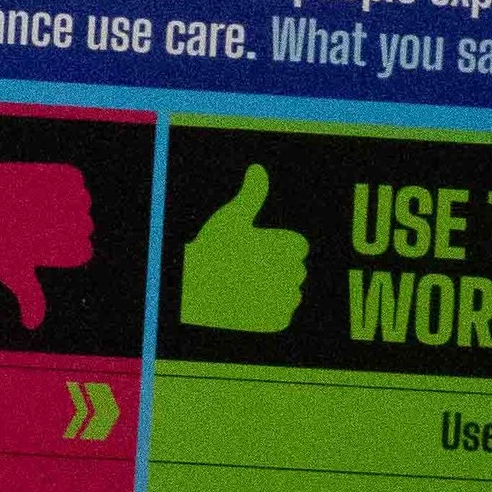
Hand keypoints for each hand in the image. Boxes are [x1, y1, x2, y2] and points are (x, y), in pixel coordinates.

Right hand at [180, 163, 309, 334]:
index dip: (275, 247)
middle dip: (275, 269)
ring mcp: (285, 300)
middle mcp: (292, 274)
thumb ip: (252, 195)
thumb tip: (258, 169)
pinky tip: (249, 303)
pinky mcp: (277, 321)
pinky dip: (269, 312)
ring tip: (246, 286)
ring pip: (290, 293)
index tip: (254, 250)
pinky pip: (282, 314)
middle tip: (245, 268)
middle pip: (295, 270)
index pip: (298, 247)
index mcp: (288, 247)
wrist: (193, 291)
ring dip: (273, 291)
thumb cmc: (211, 249)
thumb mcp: (232, 218)